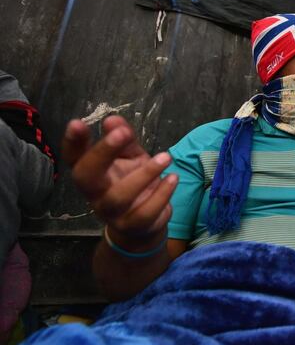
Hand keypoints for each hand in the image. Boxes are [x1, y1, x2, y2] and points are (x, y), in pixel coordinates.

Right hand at [63, 115, 177, 248]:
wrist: (143, 225)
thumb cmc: (132, 182)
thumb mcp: (130, 157)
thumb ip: (124, 139)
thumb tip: (113, 119)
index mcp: (91, 173)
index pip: (74, 158)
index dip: (72, 143)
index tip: (77, 123)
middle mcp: (95, 194)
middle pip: (86, 176)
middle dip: (102, 153)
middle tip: (122, 133)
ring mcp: (112, 213)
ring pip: (119, 196)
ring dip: (144, 174)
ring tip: (166, 157)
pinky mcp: (133, 225)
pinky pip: (144, 213)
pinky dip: (161, 195)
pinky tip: (172, 178)